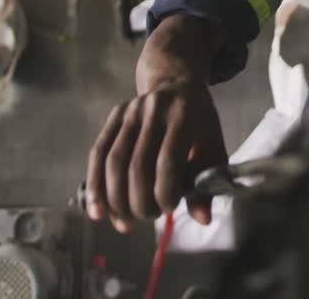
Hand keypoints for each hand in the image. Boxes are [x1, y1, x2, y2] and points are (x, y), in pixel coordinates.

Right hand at [85, 78, 227, 232]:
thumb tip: (202, 219)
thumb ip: (208, 181)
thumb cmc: (199, 123)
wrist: (178, 85)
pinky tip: (98, 210)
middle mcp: (154, 110)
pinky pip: (98, 153)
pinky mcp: (114, 115)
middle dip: (139, 201)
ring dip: (115, 199)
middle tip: (148, 218)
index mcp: (184, 116)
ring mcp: (131, 110)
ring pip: (113, 161)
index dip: (165, 192)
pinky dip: (95, 185)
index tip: (169, 209)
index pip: (168, 160)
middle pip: (137, 165)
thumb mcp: (213, 145)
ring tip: (124, 223)